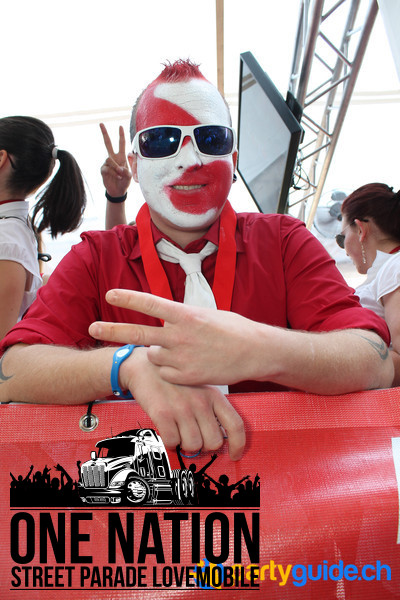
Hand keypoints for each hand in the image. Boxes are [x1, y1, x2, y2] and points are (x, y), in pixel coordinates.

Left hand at [89, 289, 260, 386]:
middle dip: (112, 329)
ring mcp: (182, 357)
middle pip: (138, 332)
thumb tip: (166, 319)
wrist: (256, 352)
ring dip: (159, 353)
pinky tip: (189, 365)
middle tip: (92, 326)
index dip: (128, 298)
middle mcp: (180, 335)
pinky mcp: (186, 377)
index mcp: (186, 315)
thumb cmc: (234, 330)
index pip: (150, 303)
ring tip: (184, 351)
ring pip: (154, 355)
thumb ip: (183, 318)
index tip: (110, 294)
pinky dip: (171, 370)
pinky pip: (165, 372)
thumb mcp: (207, 315)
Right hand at [100, 123, 131, 196]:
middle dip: (105, 133)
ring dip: (115, 167)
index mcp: (121, 157)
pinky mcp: (103, 169)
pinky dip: (113, 173)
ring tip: (120, 175)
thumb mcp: (129, 176)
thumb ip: (126, 172)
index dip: (121, 135)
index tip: (120, 126)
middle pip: (107, 143)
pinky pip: (107, 168)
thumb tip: (119, 169)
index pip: (121, 144)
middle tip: (101, 123)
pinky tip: (117, 177)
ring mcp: (107, 163)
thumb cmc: (124, 182)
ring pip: (108, 159)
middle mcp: (113, 158)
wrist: (118, 191)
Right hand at [117, 346, 244, 460]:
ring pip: (193, 446)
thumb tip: (219, 436)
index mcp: (213, 395)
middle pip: (214, 442)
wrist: (145, 366)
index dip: (237, 445)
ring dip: (185, 444)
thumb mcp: (200, 387)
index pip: (235, 425)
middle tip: (194, 437)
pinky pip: (172, 442)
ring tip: (179, 432)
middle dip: (204, 445)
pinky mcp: (163, 413)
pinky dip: (170, 441)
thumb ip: (212, 408)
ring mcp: (182, 408)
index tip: (233, 455)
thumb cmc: (174, 380)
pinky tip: (167, 430)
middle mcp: (200, 402)